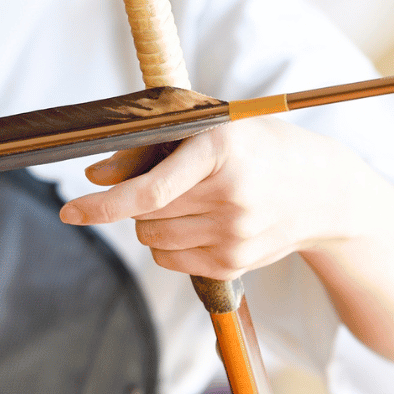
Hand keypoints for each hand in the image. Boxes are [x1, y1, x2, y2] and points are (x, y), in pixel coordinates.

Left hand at [62, 118, 393, 364]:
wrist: (323, 192)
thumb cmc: (258, 150)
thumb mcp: (214, 130)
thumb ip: (151, 148)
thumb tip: (94, 176)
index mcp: (222, 150)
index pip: (150, 190)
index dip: (103, 204)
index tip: (70, 210)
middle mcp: (231, 195)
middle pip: (144, 215)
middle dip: (136, 203)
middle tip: (166, 185)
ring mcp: (235, 235)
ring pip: (153, 239)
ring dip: (152, 223)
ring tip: (190, 202)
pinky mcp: (234, 263)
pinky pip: (171, 260)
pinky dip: (169, 244)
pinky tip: (201, 224)